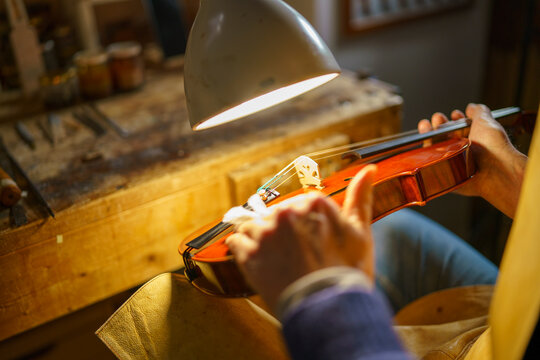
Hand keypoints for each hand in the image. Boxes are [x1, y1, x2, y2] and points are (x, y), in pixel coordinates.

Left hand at [226, 165, 376, 310]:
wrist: (329, 310)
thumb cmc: (348, 272)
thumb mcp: (360, 232)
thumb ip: (360, 198)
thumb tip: (370, 169)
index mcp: (313, 203)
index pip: (301, 205)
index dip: (307, 227)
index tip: (313, 244)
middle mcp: (286, 213)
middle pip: (276, 215)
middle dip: (283, 232)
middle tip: (297, 257)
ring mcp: (265, 233)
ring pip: (253, 226)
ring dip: (260, 240)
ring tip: (277, 261)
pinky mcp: (248, 254)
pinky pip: (235, 242)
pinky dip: (242, 250)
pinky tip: (258, 262)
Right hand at [418, 103, 526, 217]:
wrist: (494, 171)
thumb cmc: (494, 149)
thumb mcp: (487, 122)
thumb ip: (479, 112)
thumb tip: (473, 107)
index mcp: (472, 139)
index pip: (457, 128)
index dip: (453, 120)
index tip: (452, 115)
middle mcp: (462, 151)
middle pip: (443, 137)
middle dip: (438, 125)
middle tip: (437, 119)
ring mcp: (453, 163)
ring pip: (435, 150)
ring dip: (429, 138)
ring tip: (426, 128)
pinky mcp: (446, 175)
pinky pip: (431, 166)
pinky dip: (425, 157)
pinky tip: (426, 149)